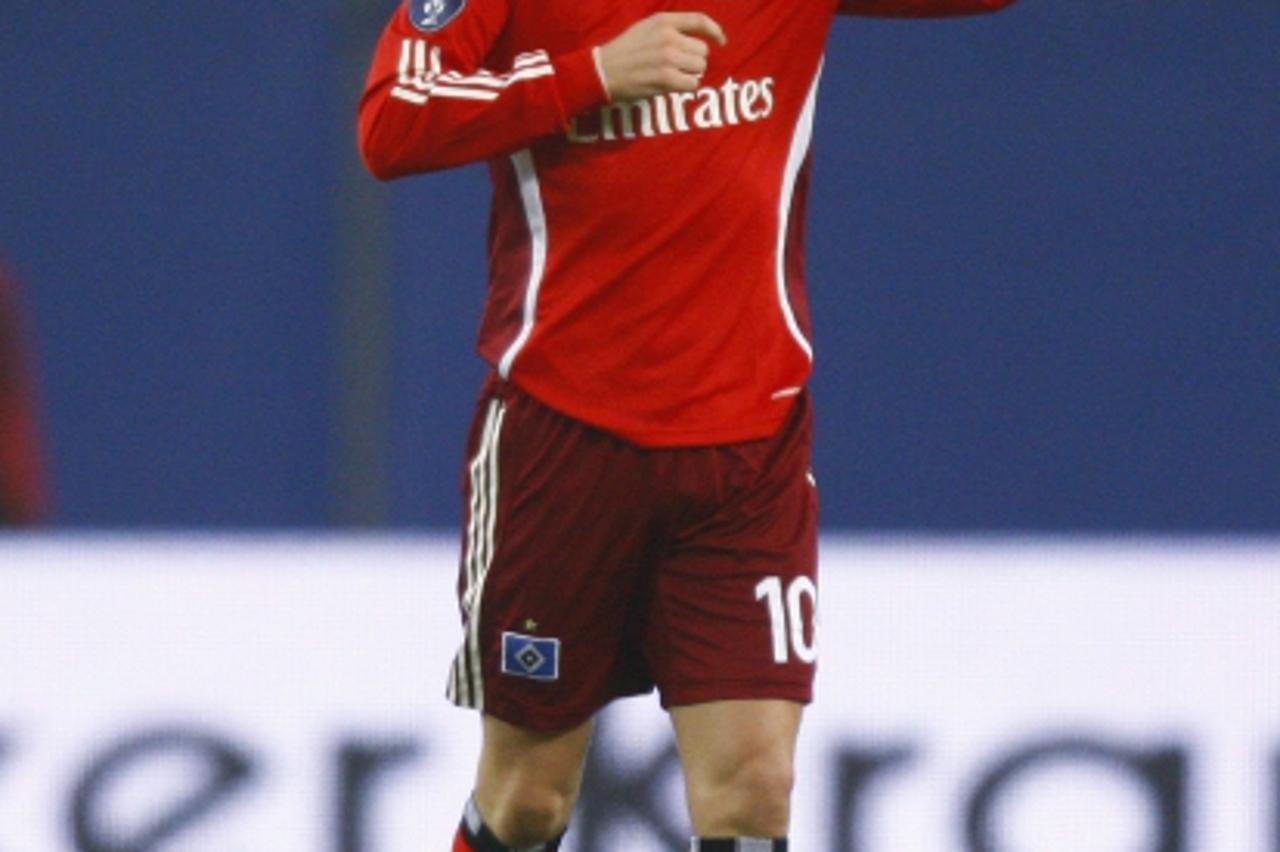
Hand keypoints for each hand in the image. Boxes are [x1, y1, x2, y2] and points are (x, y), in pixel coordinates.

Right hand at [595, 12, 726, 101]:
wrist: (603, 71)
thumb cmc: (625, 51)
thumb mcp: (646, 28)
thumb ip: (670, 28)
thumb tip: (698, 38)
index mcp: (663, 21)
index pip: (700, 21)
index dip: (715, 31)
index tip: (721, 41)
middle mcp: (668, 37)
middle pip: (702, 51)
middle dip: (694, 60)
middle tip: (678, 66)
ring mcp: (668, 58)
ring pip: (699, 68)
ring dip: (690, 75)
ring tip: (673, 75)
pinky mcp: (666, 79)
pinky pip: (692, 84)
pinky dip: (685, 87)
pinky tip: (671, 85)